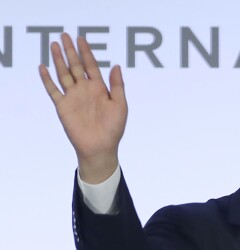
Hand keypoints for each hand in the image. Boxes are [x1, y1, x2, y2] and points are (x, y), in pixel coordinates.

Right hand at [39, 33, 127, 182]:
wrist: (100, 147)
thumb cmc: (114, 128)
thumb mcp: (120, 105)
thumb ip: (117, 85)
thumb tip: (117, 65)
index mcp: (99, 88)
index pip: (91, 65)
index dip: (86, 52)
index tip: (81, 39)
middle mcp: (85, 90)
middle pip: (76, 66)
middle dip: (70, 51)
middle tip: (64, 36)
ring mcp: (73, 97)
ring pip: (64, 74)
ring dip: (58, 60)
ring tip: (53, 45)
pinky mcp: (63, 107)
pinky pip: (53, 91)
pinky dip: (47, 79)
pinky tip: (43, 67)